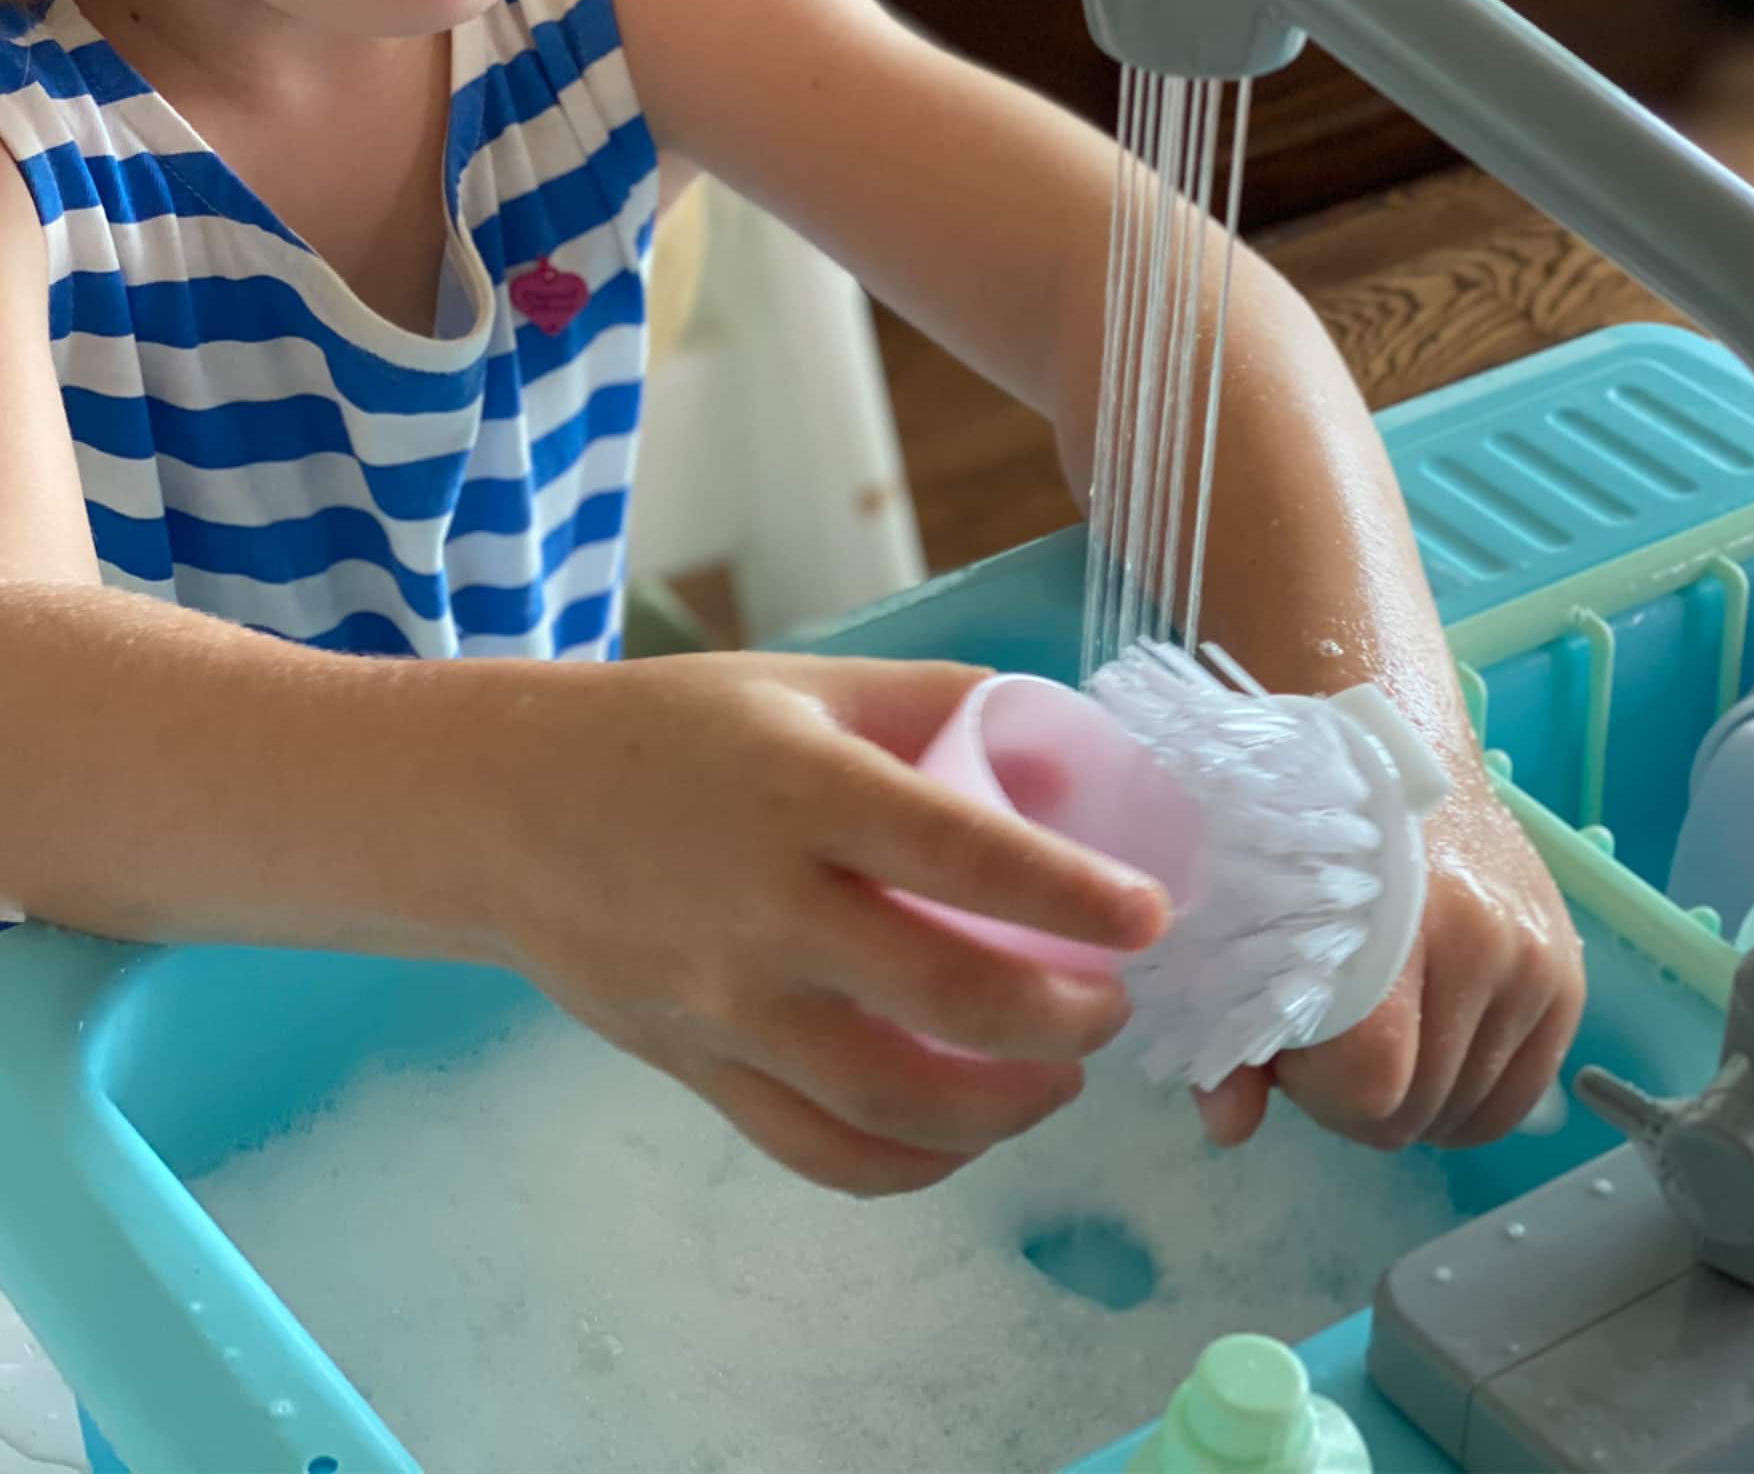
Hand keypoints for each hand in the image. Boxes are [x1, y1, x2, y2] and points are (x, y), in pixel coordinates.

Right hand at [472, 652, 1170, 1196]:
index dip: (1072, 893)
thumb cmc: (670, 732)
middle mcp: (763, 908)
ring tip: (1060, 1077)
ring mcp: (724, 1006)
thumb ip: (933, 704)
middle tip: (1112, 1002)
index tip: (1152, 914)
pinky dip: (913, 1164)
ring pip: (889, 1100)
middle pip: (941, 995)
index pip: (961, 852)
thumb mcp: (804, 684)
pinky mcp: (697, 1072)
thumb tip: (1062, 743)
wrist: (505, 810)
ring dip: (1005, 1108)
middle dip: (1062, 1017)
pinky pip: (819, 1152)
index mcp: (800, 790)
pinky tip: (966, 1132)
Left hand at [1190, 772, 1583, 1151]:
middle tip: (1331, 1046)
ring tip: (1382, 1038)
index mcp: (1387, 927)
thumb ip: (1233, 1035)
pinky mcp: (1569, 969)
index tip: (1298, 1058)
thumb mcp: (1248, 924)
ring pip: (1474, 1111)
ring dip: (1420, 1098)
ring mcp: (1534, 958)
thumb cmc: (1306, 837)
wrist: (1394, 745)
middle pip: (1421, 1108)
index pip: (1372, 1083)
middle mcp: (1480, 943)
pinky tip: (1432, 1054)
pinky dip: (1474, 1094)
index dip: (1324, 1098)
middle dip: (1363, 1103)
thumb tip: (1228, 1128)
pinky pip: (1523, 1090)